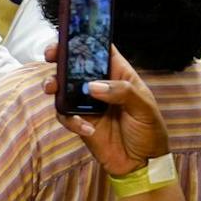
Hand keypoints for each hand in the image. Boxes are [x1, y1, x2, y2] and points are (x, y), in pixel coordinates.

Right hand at [44, 43, 170, 175]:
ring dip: (54, 85)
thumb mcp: (144, 109)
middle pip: (75, 65)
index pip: (101, 50)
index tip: (70, 35)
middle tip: (50, 56)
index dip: (85, 39)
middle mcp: (101, 85)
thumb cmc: (149, 132)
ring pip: (63, 87)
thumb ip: (122, 93)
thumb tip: (92, 86)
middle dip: (60, 58)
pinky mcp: (79, 121)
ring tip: (52, 89)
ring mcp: (87, 103)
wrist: (141, 165)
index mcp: (119, 75)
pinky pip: (65, 115)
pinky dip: (70, 120)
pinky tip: (85, 128)